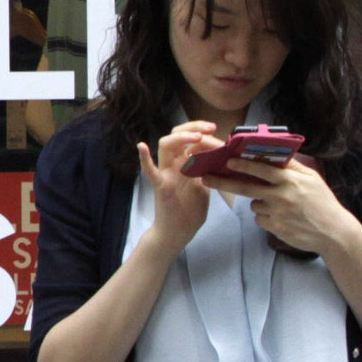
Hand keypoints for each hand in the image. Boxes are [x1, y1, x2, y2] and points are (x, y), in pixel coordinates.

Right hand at [137, 122, 221, 254]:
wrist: (178, 233)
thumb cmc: (190, 211)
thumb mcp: (204, 186)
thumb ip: (207, 171)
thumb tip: (221, 156)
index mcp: (184, 164)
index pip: (191, 139)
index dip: (204, 133)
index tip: (218, 132)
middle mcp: (173, 164)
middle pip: (177, 136)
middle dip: (194, 127)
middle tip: (211, 128)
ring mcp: (166, 174)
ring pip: (166, 146)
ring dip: (180, 137)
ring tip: (197, 136)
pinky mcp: (160, 186)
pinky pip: (150, 171)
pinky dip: (144, 159)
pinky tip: (141, 147)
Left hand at [202, 153, 358, 258]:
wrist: (333, 232)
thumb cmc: (323, 202)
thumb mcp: (312, 179)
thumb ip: (292, 167)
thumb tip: (274, 154)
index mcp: (290, 180)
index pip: (262, 169)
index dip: (243, 164)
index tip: (227, 159)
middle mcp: (281, 196)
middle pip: (245, 187)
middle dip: (223, 182)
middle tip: (206, 178)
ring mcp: (276, 213)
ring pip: (254, 204)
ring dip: (260, 203)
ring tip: (282, 206)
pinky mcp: (274, 228)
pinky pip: (260, 218)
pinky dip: (266, 217)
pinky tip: (283, 218)